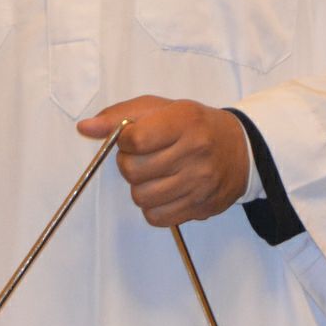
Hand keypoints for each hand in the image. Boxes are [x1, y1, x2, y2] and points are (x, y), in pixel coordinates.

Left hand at [78, 95, 251, 226]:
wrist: (240, 149)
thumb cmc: (194, 125)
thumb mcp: (161, 108)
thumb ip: (120, 115)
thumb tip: (85, 128)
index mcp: (184, 121)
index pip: (134, 139)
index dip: (125, 141)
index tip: (135, 138)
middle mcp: (196, 152)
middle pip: (133, 171)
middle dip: (131, 164)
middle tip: (147, 157)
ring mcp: (200, 183)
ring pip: (141, 197)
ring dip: (141, 186)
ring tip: (157, 174)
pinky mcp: (201, 207)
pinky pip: (156, 217)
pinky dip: (153, 206)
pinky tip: (166, 191)